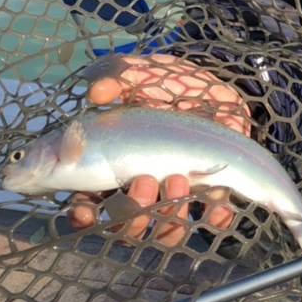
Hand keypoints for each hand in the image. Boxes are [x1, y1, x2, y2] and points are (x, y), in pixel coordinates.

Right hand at [68, 53, 251, 244]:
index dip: (85, 215)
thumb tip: (96, 92)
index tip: (86, 210)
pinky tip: (214, 200)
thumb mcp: (144, 73)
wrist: (217, 83)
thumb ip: (118, 78)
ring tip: (178, 180)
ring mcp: (179, 190)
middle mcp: (145, 185)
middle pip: (128, 224)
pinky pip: (213, 217)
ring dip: (168, 216)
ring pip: (166, 227)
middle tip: (144, 180)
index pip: (91, 204)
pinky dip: (214, 215)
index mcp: (119, 164)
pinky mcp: (213, 189)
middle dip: (132, 213)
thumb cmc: (172, 81)